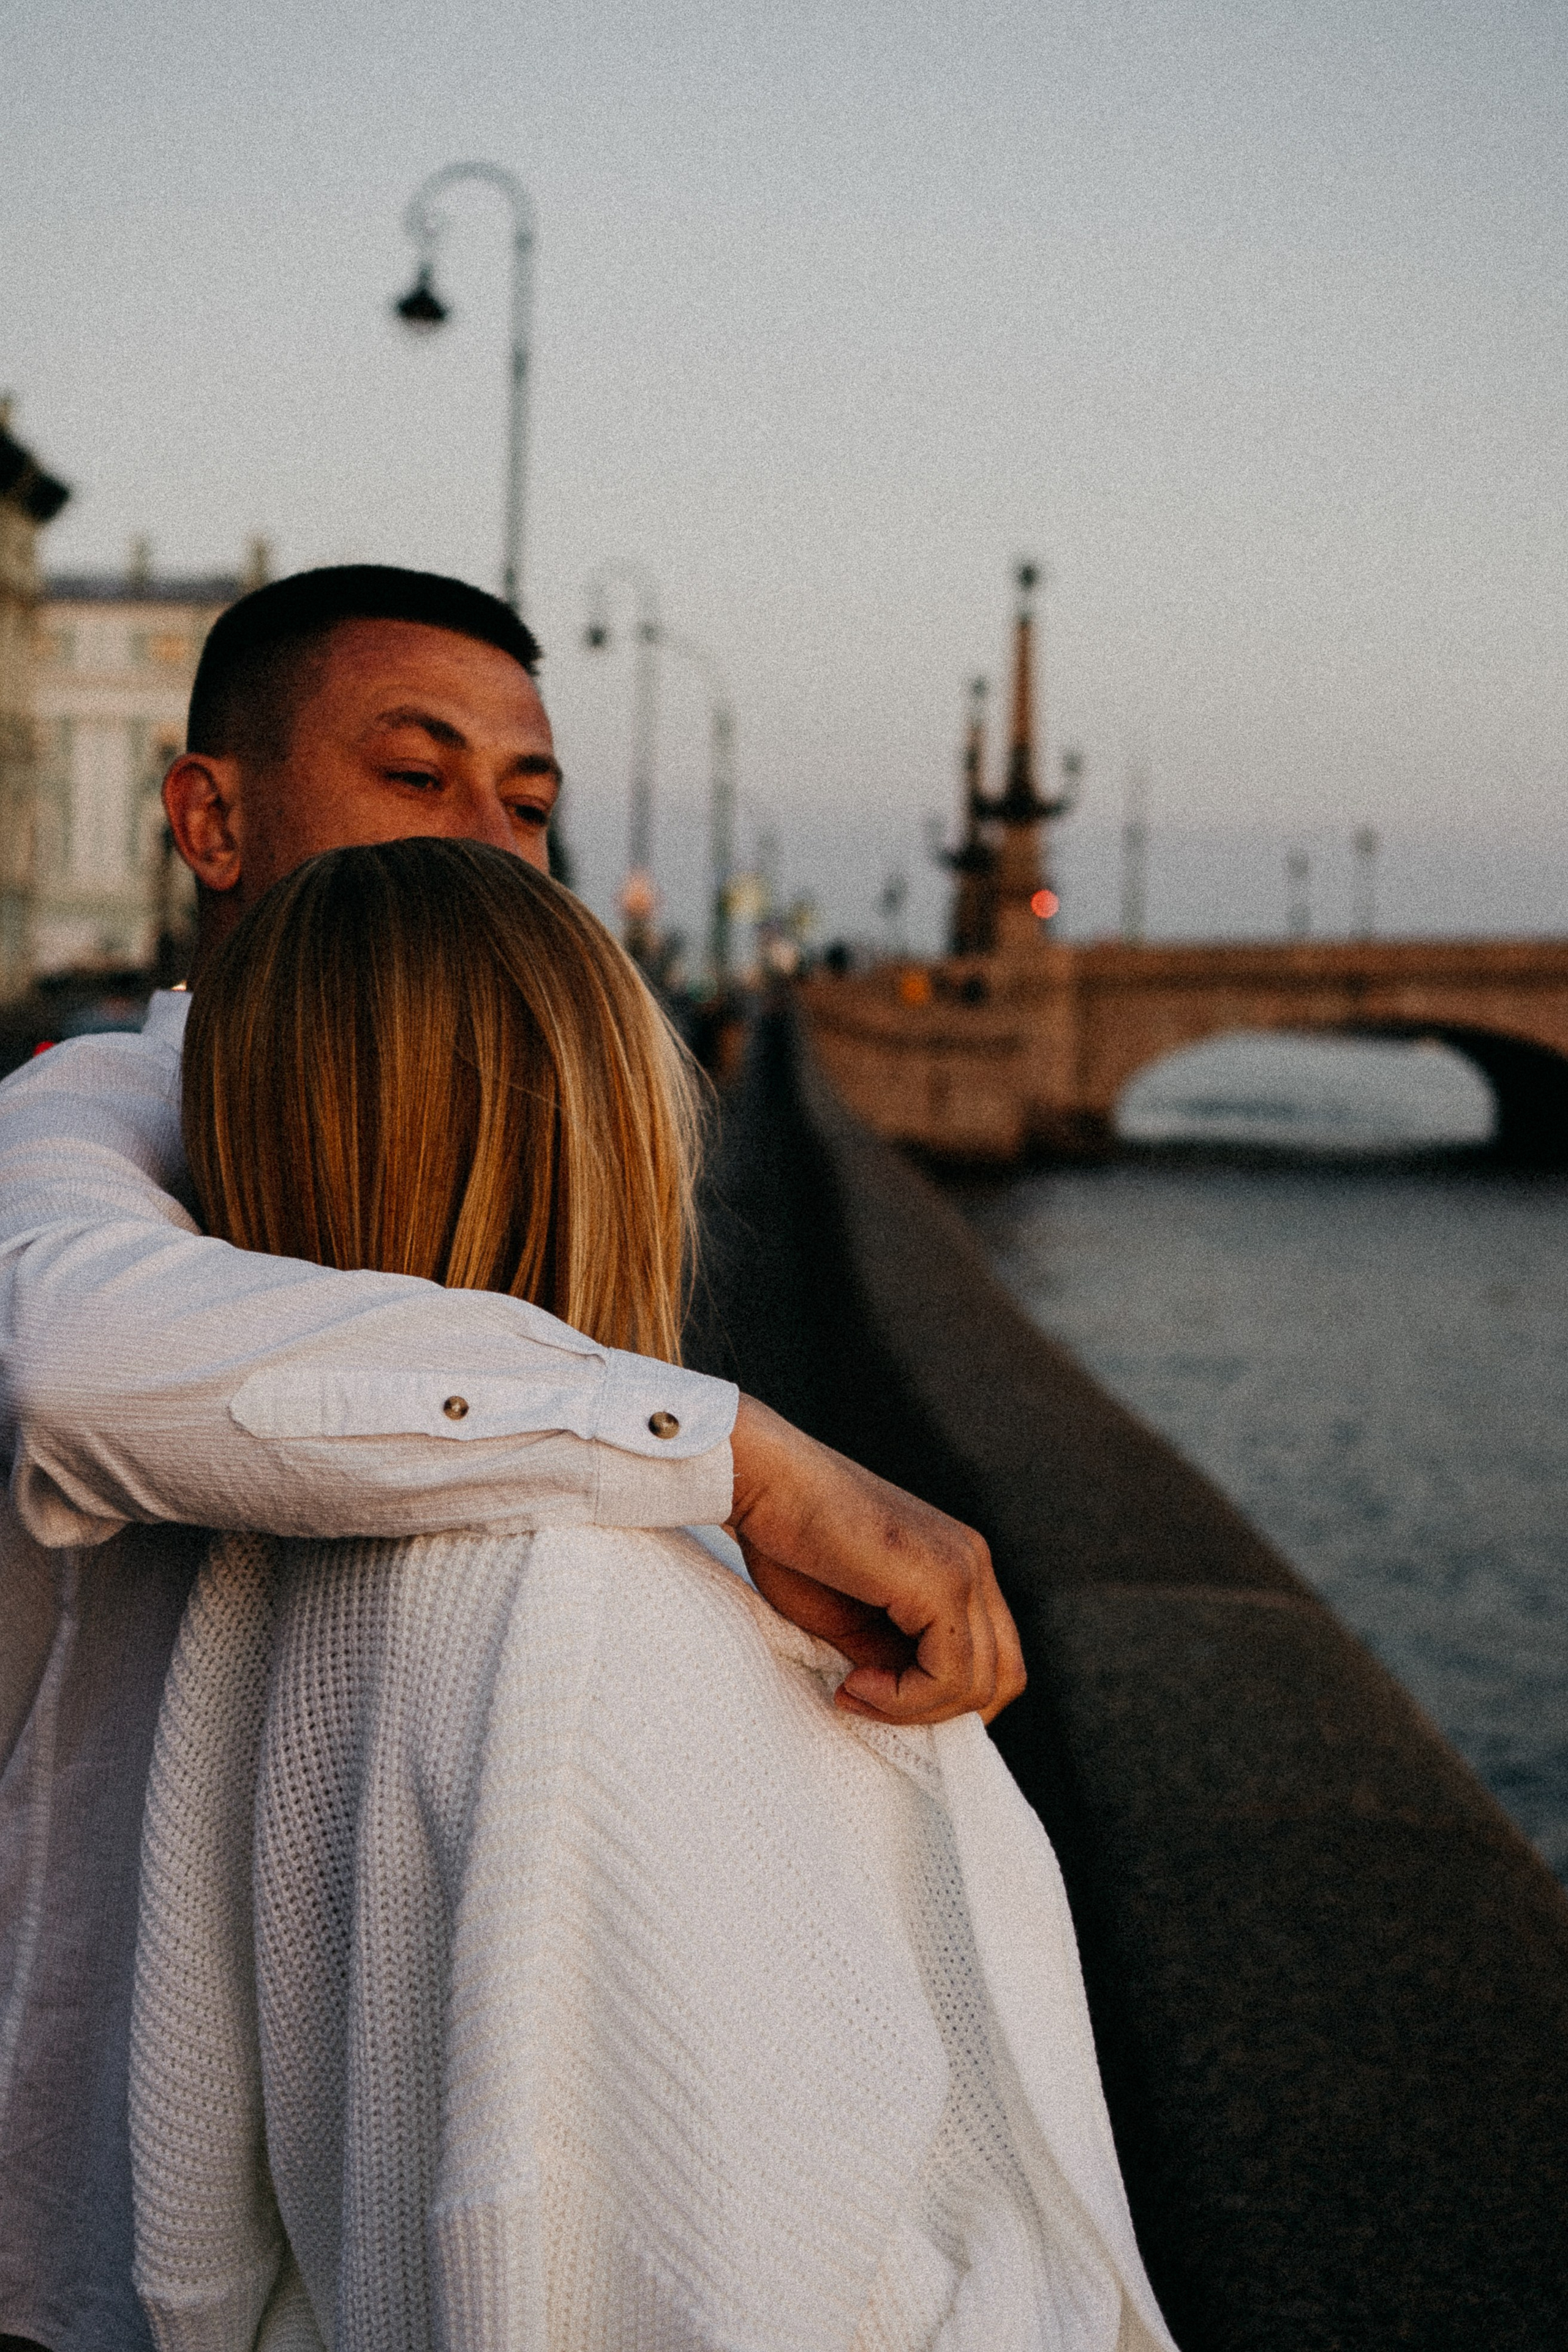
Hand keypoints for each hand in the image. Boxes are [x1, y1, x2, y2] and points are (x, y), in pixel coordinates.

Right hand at [724, 1394, 1024, 1726]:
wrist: (762, 1481)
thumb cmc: (790, 1543)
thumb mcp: (851, 1620)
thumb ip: (894, 1658)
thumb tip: (914, 1706)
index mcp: (961, 1567)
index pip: (991, 1660)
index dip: (939, 1698)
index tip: (868, 1692)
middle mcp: (975, 1563)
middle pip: (1004, 1676)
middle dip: (938, 1712)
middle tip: (866, 1701)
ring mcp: (965, 1568)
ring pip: (983, 1683)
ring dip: (915, 1708)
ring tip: (854, 1689)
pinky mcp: (942, 1580)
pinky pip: (951, 1674)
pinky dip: (906, 1698)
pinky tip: (856, 1680)